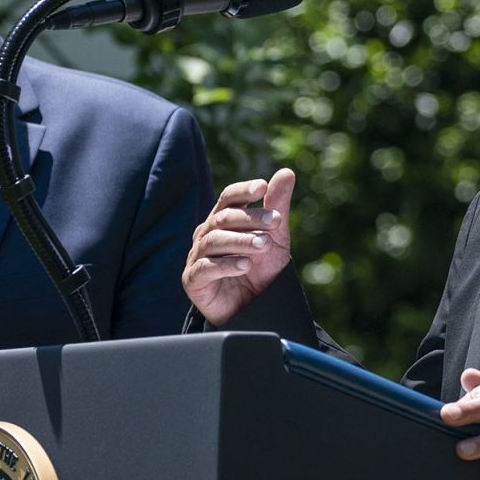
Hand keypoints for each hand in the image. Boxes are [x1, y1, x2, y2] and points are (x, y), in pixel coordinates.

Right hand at [183, 168, 294, 325]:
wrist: (252, 307)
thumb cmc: (260, 268)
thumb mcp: (275, 236)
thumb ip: (277, 206)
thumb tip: (286, 172)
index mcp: (224, 219)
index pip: (228, 197)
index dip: (243, 190)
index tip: (262, 187)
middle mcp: (207, 233)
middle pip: (223, 218)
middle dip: (250, 218)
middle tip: (275, 221)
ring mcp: (197, 256)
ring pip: (215, 241)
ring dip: (241, 241)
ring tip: (263, 244)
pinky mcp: (193, 279)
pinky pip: (206, 268)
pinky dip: (226, 265)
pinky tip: (245, 265)